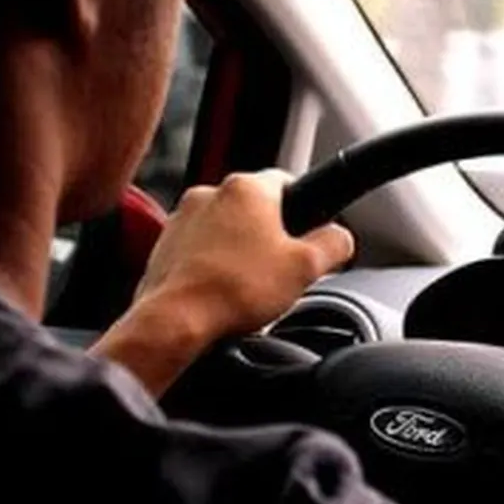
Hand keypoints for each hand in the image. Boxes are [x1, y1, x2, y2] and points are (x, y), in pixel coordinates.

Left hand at [91, 170, 353, 395]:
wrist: (176, 321)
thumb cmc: (236, 291)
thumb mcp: (307, 267)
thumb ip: (333, 244)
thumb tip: (340, 238)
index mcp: (248, 188)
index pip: (287, 182)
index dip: (304, 209)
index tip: (306, 236)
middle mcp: (210, 194)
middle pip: (255, 208)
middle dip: (270, 236)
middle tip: (281, 270)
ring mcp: (181, 218)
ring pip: (225, 229)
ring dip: (239, 251)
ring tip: (248, 287)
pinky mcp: (164, 246)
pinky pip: (199, 249)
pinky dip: (212, 265)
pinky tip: (221, 292)